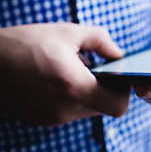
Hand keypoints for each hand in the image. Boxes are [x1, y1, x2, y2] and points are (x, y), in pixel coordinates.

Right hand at [0, 23, 130, 125]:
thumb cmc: (25, 43)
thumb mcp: (68, 32)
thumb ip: (102, 41)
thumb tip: (120, 54)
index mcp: (74, 87)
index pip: (118, 107)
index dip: (124, 92)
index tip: (118, 77)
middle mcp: (65, 109)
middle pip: (104, 108)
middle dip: (106, 90)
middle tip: (96, 69)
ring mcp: (53, 117)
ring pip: (88, 110)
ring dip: (90, 93)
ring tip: (74, 72)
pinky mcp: (43, 119)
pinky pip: (71, 112)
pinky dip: (73, 98)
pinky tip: (60, 81)